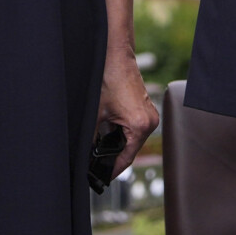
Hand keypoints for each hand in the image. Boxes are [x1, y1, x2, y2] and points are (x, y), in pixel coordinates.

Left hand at [96, 49, 157, 178]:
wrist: (116, 56)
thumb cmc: (108, 79)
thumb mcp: (96, 113)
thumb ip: (91, 137)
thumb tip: (85, 154)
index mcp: (140, 125)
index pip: (127, 158)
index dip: (112, 170)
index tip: (101, 178)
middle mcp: (150, 122)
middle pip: (130, 150)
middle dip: (113, 157)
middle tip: (96, 166)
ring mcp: (150, 115)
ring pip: (132, 140)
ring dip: (118, 144)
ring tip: (100, 149)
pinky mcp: (146, 109)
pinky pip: (135, 129)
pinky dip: (122, 133)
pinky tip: (108, 132)